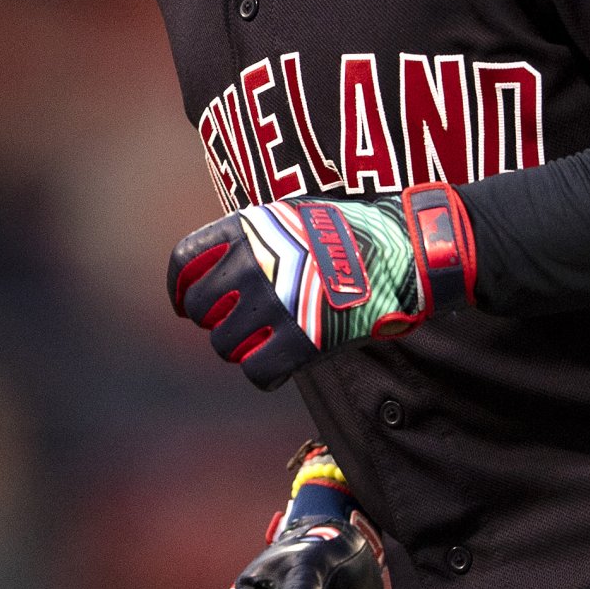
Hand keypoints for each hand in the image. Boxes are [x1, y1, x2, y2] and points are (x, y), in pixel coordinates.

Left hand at [167, 183, 477, 388]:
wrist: (409, 249)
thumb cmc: (356, 230)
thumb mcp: (294, 214)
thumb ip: (254, 238)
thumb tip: (223, 268)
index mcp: (247, 229)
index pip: (184, 263)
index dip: (180, 289)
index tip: (186, 304)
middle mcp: (252, 265)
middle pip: (200, 311)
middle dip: (217, 321)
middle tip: (244, 325)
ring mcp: (274, 304)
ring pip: (224, 346)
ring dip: (244, 348)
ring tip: (272, 341)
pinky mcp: (301, 342)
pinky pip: (257, 373)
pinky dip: (267, 373)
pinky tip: (285, 364)